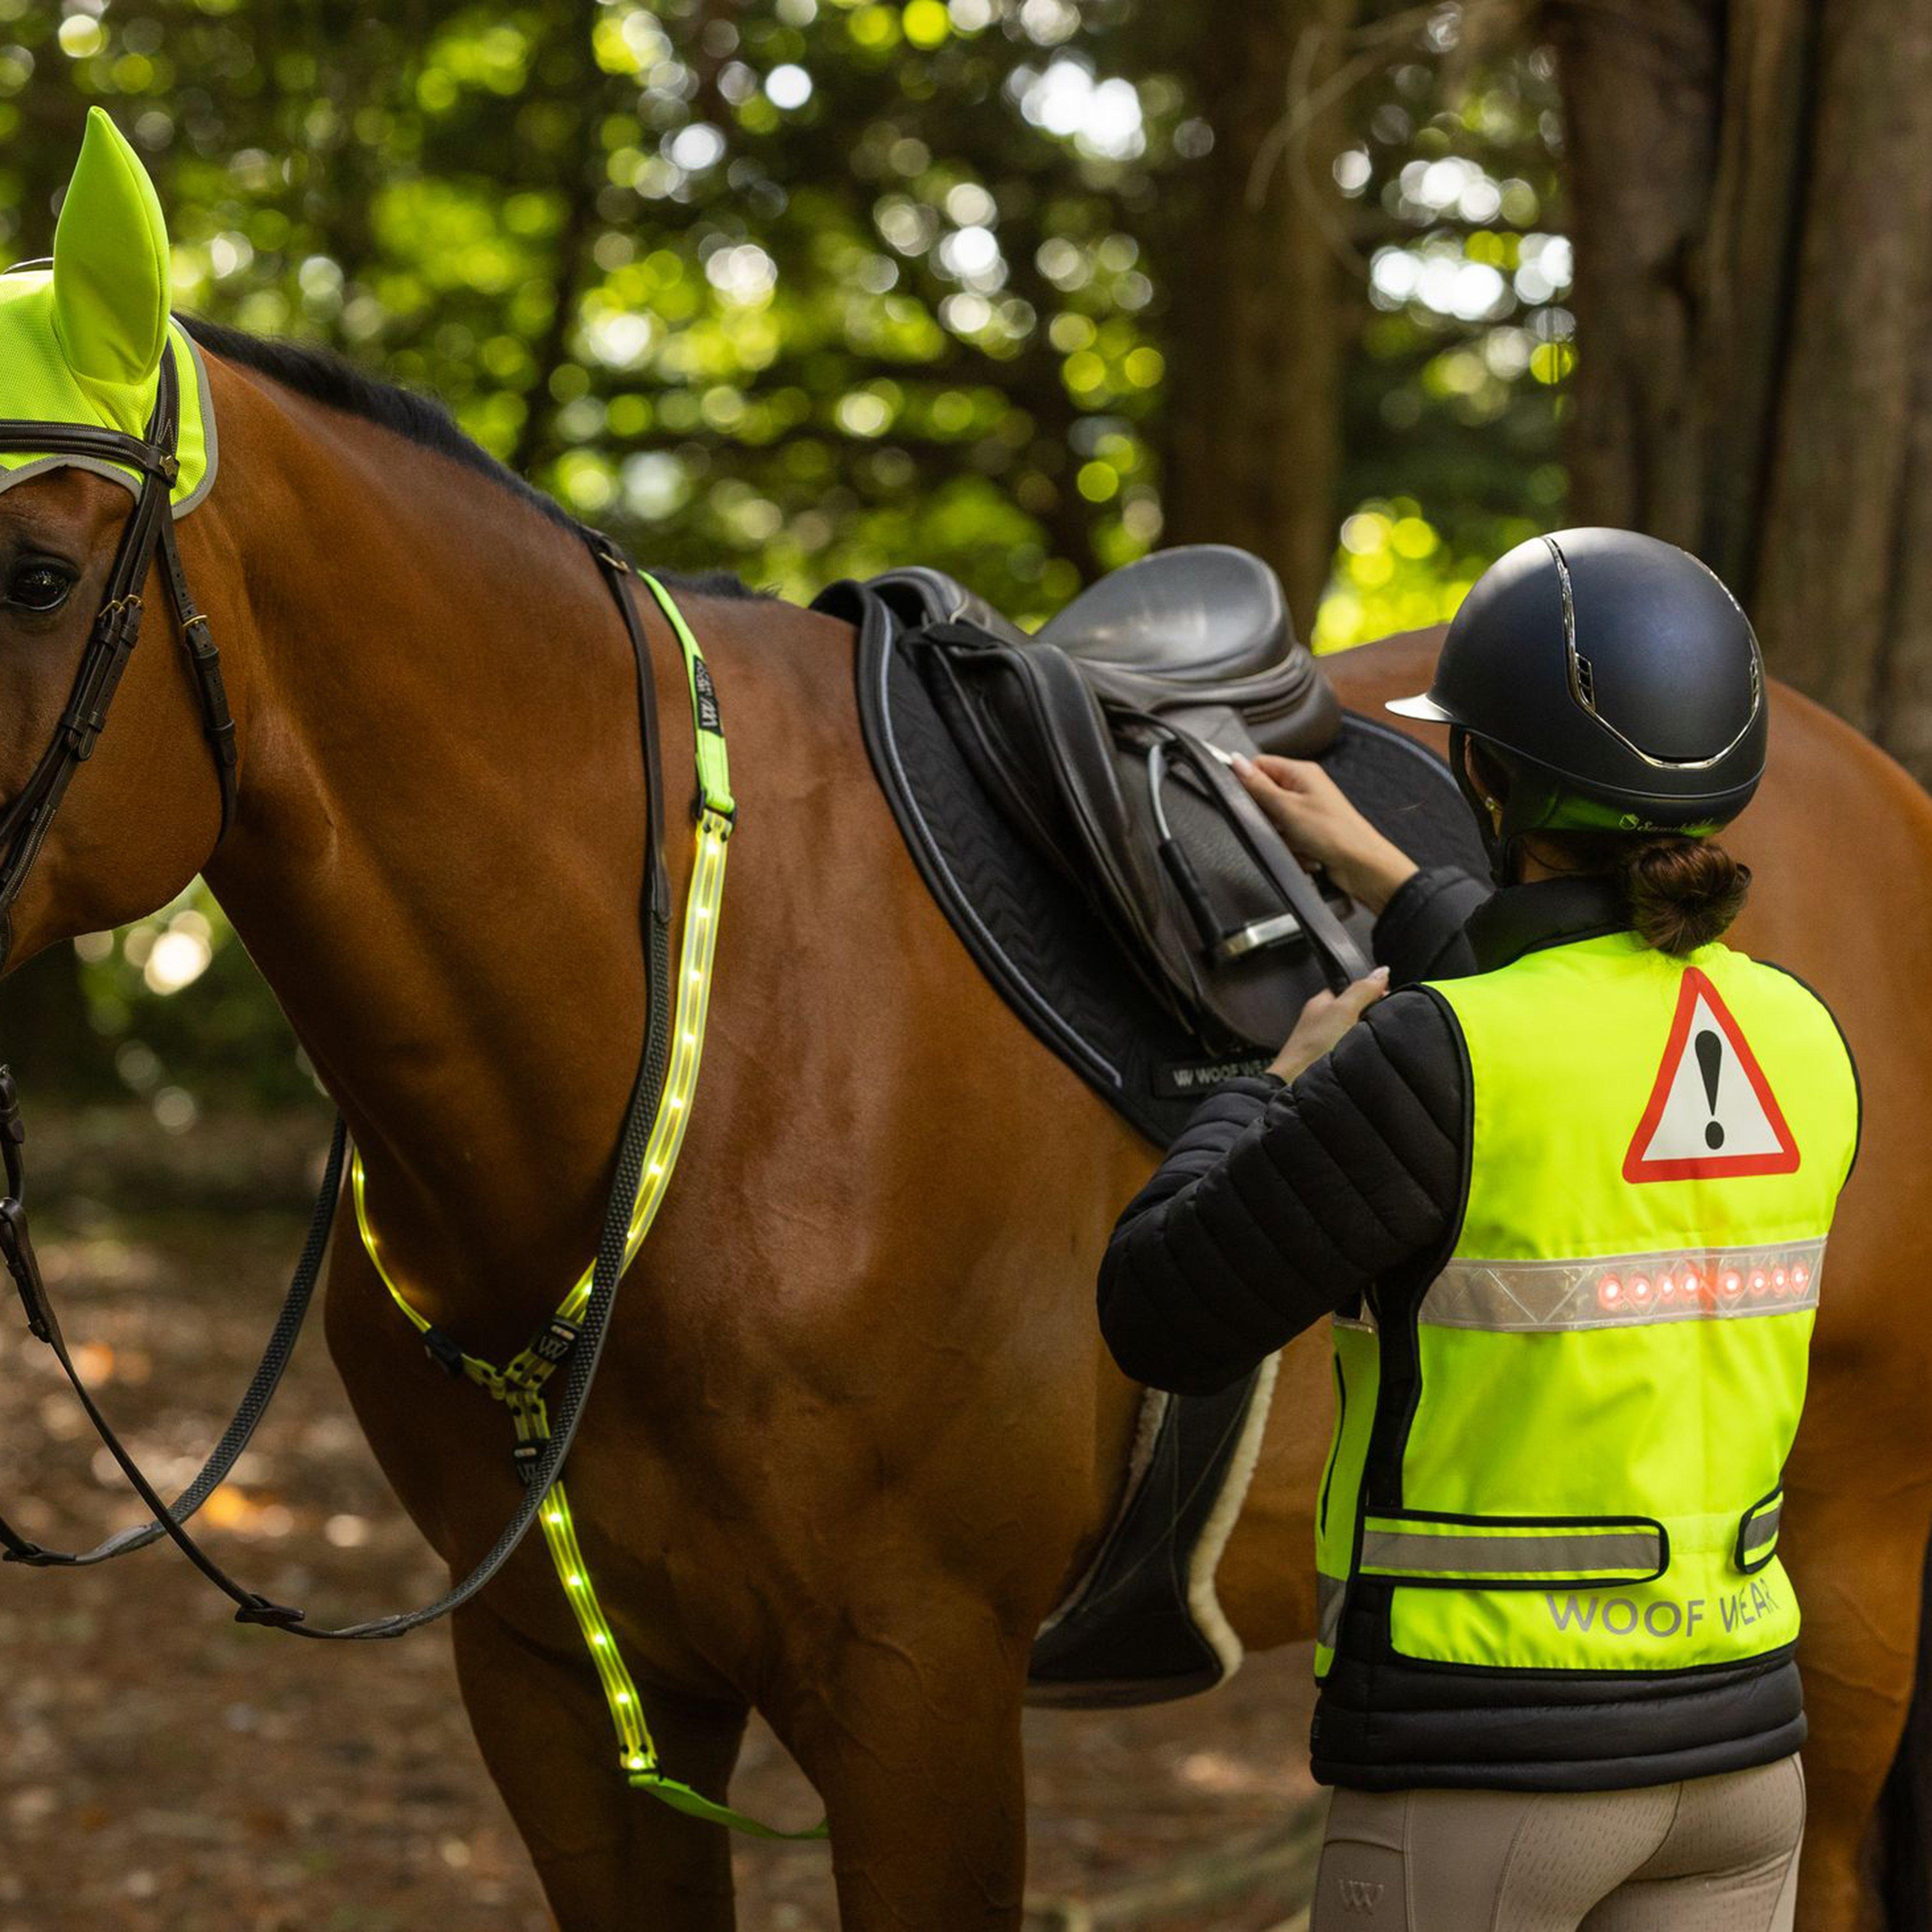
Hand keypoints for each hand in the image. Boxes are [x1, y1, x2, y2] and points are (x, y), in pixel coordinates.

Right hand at [1232, 753, 1419, 914]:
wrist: (1361, 864)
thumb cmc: (1332, 832)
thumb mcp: (1286, 808)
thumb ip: (1258, 786)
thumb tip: (1235, 762)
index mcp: (1301, 772)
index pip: (1259, 765)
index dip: (1247, 782)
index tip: (1244, 800)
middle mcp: (1305, 787)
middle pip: (1265, 797)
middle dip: (1268, 819)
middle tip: (1280, 826)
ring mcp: (1308, 809)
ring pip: (1274, 822)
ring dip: (1282, 837)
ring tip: (1299, 843)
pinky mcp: (1311, 830)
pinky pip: (1288, 838)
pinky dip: (1293, 848)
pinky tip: (1307, 853)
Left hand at [1268, 968, 1390, 1082]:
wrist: (1296, 1084)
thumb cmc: (1314, 1046)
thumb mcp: (1343, 1010)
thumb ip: (1362, 990)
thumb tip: (1382, 971)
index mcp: (1322, 1001)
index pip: (1354, 988)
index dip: (1373, 992)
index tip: (1388, 1000)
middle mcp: (1322, 1019)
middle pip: (1356, 1010)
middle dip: (1371, 1015)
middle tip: (1380, 1024)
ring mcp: (1324, 1040)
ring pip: (1355, 1030)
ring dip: (1366, 1035)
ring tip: (1373, 1041)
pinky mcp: (1328, 1058)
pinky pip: (1351, 1048)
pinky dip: (1360, 1050)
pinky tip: (1365, 1055)